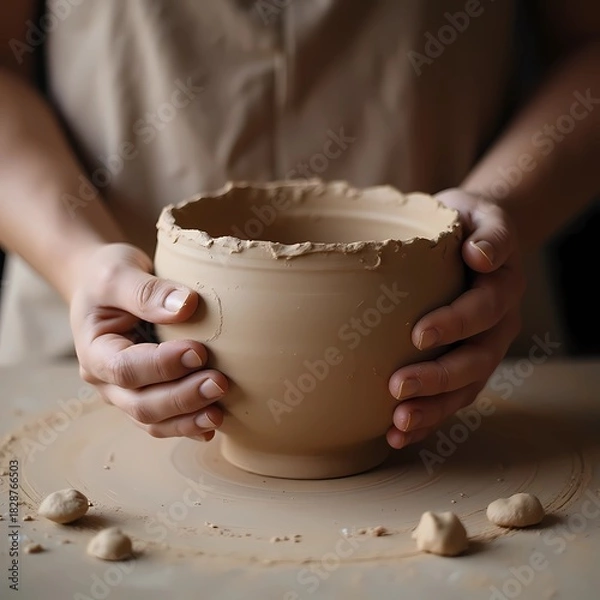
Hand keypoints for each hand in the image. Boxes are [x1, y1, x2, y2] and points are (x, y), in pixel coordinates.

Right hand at [70, 243, 228, 439]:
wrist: (104, 287)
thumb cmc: (108, 276)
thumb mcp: (118, 273)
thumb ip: (147, 291)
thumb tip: (187, 305)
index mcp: (94, 351)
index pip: (125, 368)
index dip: (162, 366)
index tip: (199, 351)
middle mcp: (106, 380)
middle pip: (141, 404)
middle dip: (182, 398)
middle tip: (219, 383)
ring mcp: (125, 393)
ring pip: (153, 421)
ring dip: (187, 420)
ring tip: (219, 413)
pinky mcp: (147, 394)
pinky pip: (165, 421)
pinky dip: (188, 425)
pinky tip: (214, 423)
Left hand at [387, 189, 524, 448]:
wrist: (475, 241)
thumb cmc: (465, 224)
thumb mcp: (479, 215)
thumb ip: (488, 232)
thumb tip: (482, 256)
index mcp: (501, 286)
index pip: (483, 308)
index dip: (455, 323)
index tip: (418, 334)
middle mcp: (498, 325)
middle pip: (476, 358)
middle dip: (438, 377)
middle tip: (397, 388)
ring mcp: (483, 349)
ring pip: (466, 387)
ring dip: (433, 409)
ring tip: (398, 424)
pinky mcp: (465, 365)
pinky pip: (453, 397)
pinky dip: (429, 418)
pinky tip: (398, 434)